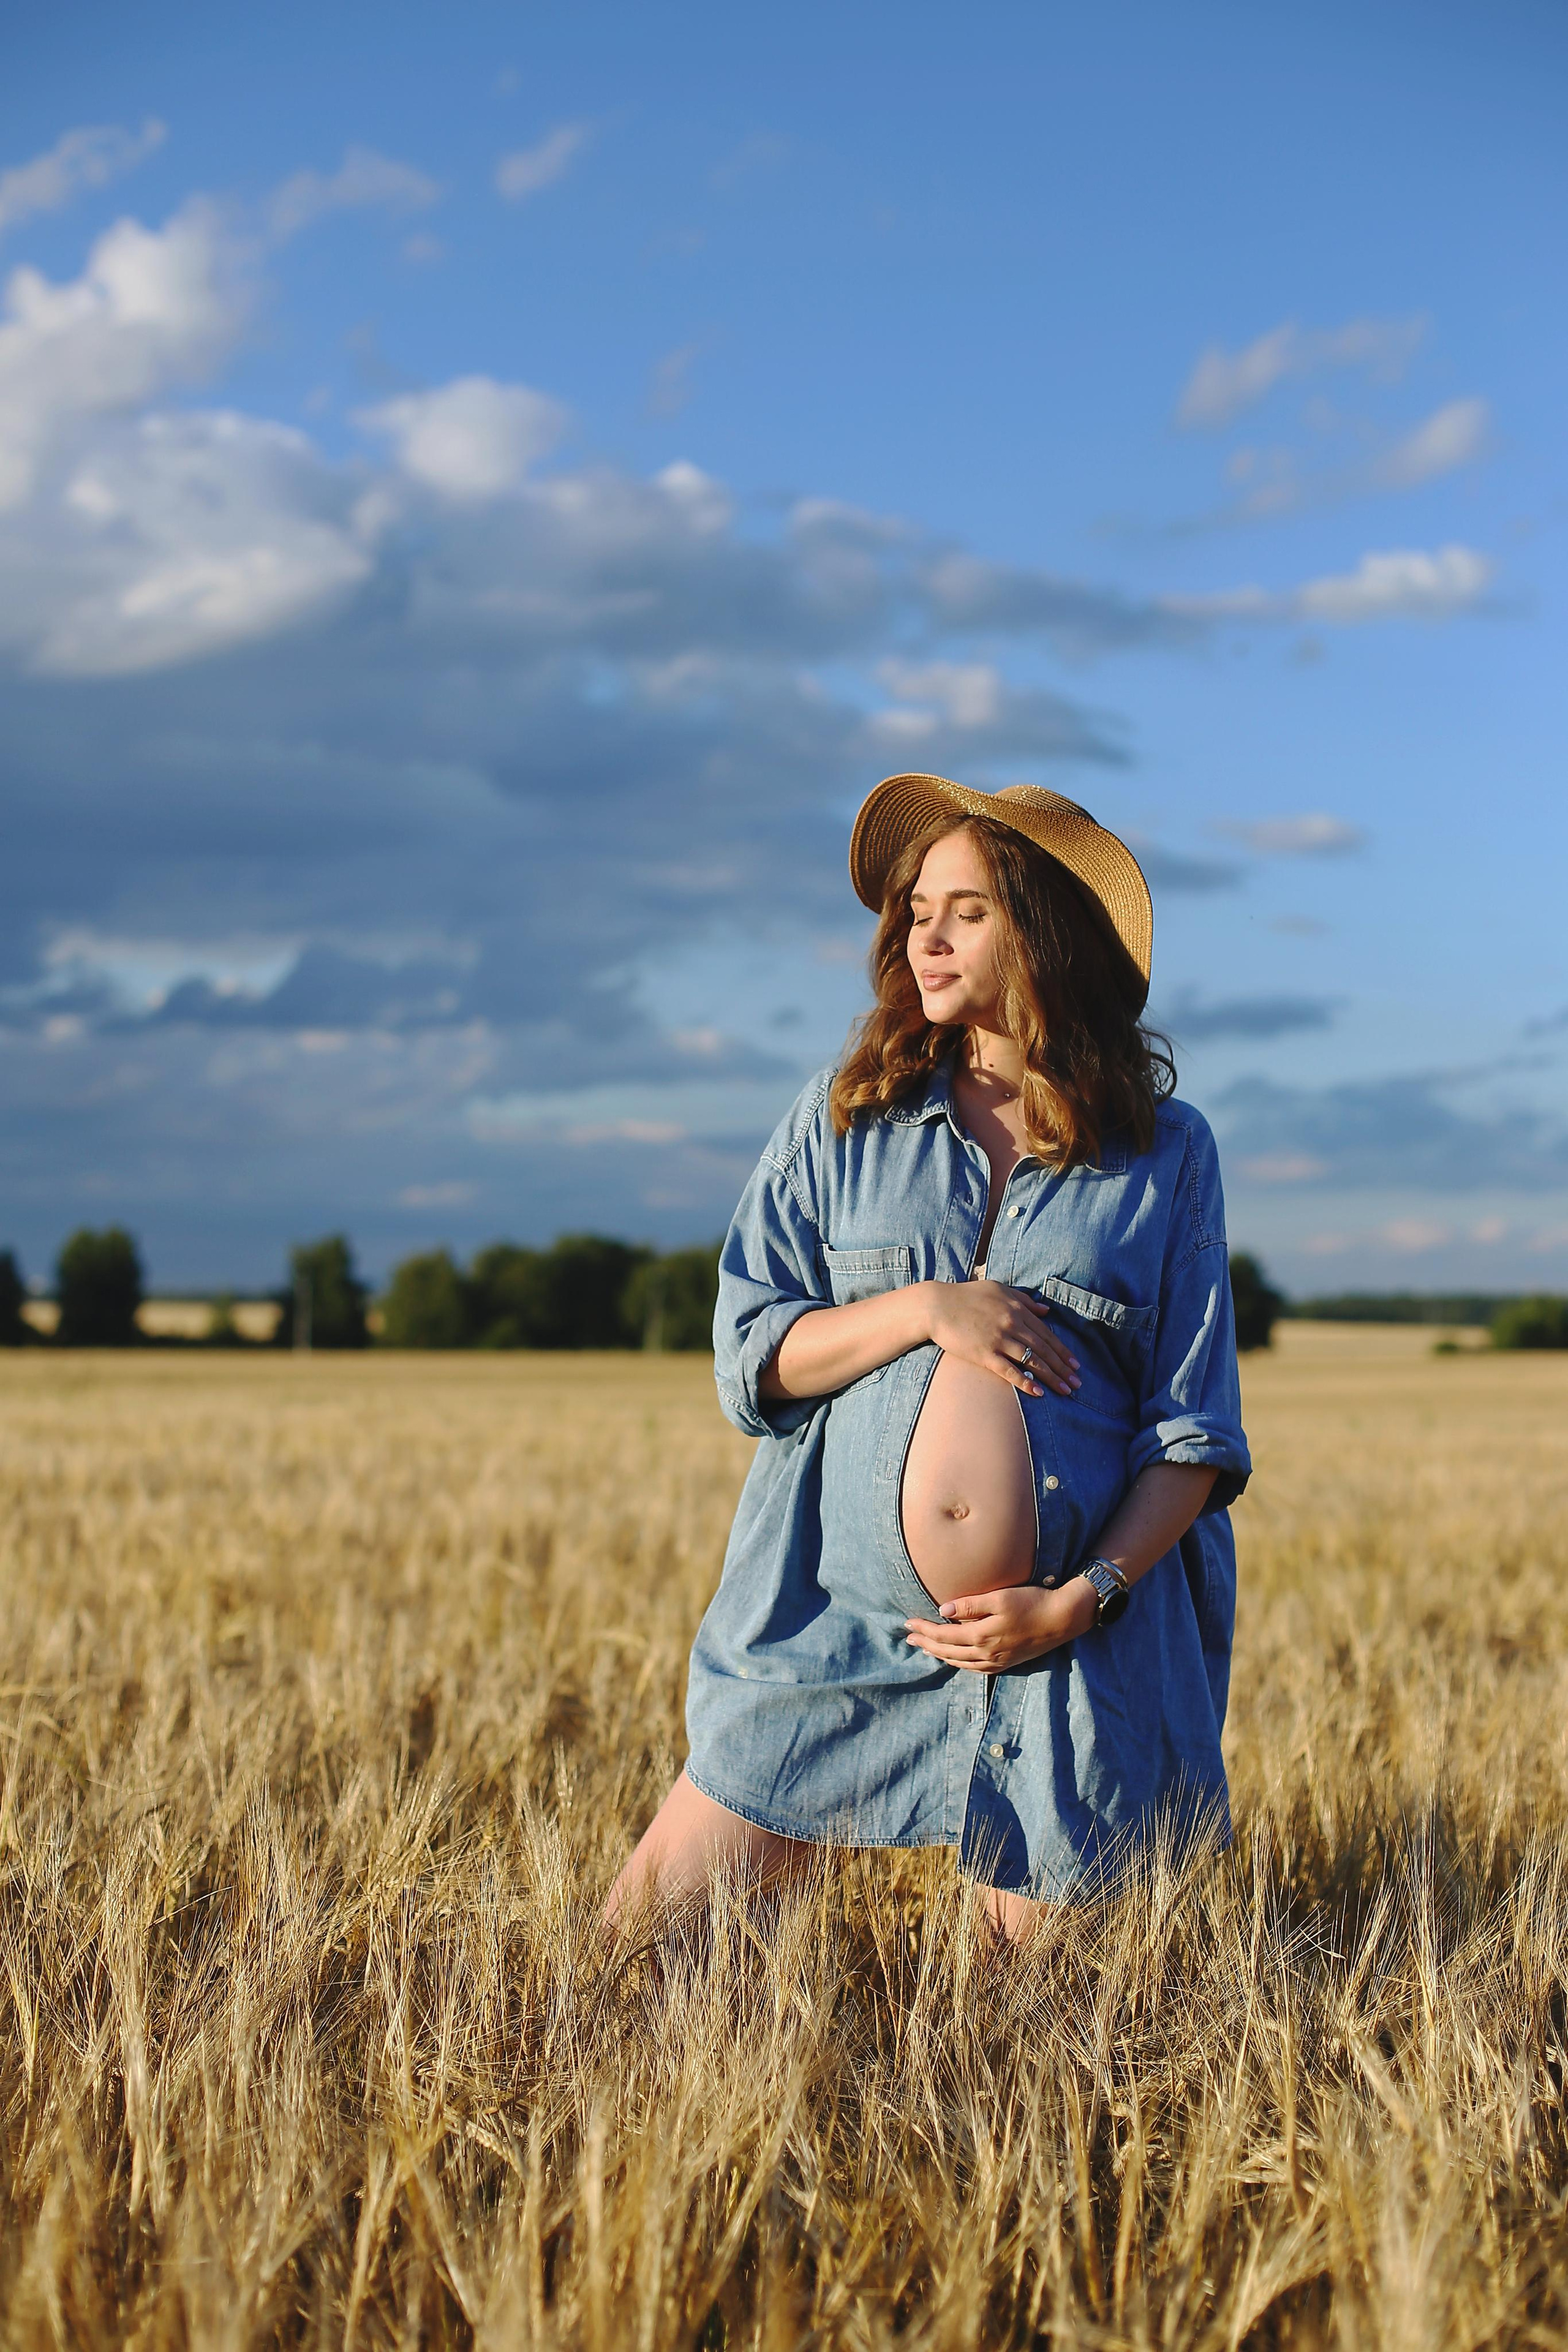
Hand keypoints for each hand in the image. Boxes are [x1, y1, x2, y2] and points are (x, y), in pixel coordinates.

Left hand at [904, 1578, 1097, 1671]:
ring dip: (939, 1655)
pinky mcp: (1006, 1663)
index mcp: (982, 1636)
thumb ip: (970, 1605)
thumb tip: (943, 1610)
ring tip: (925, 1648)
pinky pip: (974, 1668)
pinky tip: (954, 1658)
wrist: (1062, 1619)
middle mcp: (987, 1654)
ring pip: (959, 1662)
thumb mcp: (1000, 1598)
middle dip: (926, 1643)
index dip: (924, 1629)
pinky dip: (958, 1663)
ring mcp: (997, 1662)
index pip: (943, 1635)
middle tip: (908, 1637)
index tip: (907, 1623)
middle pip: (947, 1651)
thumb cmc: (1032, 1602)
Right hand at [922, 1281, 1079, 1398]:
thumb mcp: (998, 1289)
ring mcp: (999, 1339)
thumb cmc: (966, 1296)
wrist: (936, 1305)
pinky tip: (1038, 1393)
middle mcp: (1012, 1324)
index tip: (1075, 1365)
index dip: (1063, 1351)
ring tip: (1066, 1391)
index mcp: (1017, 1308)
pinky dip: (1025, 1382)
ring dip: (1051, 1378)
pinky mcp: (984, 1354)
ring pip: (1032, 1361)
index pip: (1047, 1333)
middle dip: (1063, 1368)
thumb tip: (1046, 1310)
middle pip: (1044, 1349)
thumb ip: (1024, 1299)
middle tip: (1077, 1383)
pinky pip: (1009, 1371)